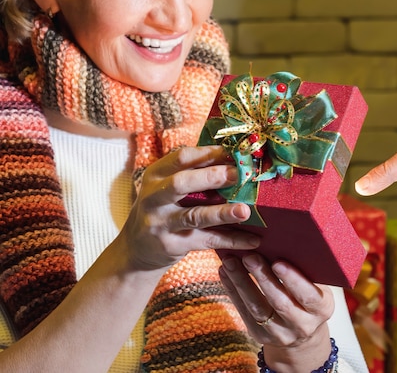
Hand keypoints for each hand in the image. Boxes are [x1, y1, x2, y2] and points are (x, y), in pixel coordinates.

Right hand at [121, 146, 260, 269]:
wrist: (136, 251)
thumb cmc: (162, 209)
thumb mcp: (166, 187)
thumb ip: (193, 174)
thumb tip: (235, 159)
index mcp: (156, 175)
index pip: (181, 158)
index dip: (209, 153)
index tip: (234, 152)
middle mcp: (154, 198)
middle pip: (181, 183)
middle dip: (211, 177)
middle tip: (238, 174)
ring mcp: (161, 224)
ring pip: (194, 216)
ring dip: (222, 213)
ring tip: (246, 211)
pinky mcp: (172, 246)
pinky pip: (207, 241)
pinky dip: (231, 240)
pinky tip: (253, 240)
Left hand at [219, 254, 333, 369]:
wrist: (303, 332)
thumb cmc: (310, 297)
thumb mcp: (318, 286)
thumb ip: (306, 270)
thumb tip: (285, 240)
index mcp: (322, 309)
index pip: (308, 296)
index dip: (293, 280)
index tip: (278, 263)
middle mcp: (303, 325)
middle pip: (279, 302)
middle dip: (262, 278)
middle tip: (249, 256)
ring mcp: (280, 333)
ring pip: (257, 308)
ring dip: (242, 283)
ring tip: (230, 262)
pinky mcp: (261, 336)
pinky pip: (244, 312)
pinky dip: (233, 291)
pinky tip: (225, 273)